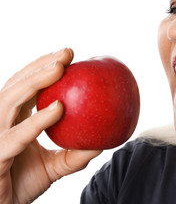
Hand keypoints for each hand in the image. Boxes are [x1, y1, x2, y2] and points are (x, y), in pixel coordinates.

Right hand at [0, 48, 101, 203]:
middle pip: (16, 85)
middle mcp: (1, 123)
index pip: (24, 87)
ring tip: (59, 68)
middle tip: (67, 53)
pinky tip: (58, 108)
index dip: (41, 68)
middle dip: (39, 65)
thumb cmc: (23, 184)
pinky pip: (17, 135)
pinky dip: (37, 121)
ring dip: (35, 81)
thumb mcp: (55, 167)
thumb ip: (75, 154)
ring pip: (9, 101)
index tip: (68, 56)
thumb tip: (104, 142)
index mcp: (13, 121)